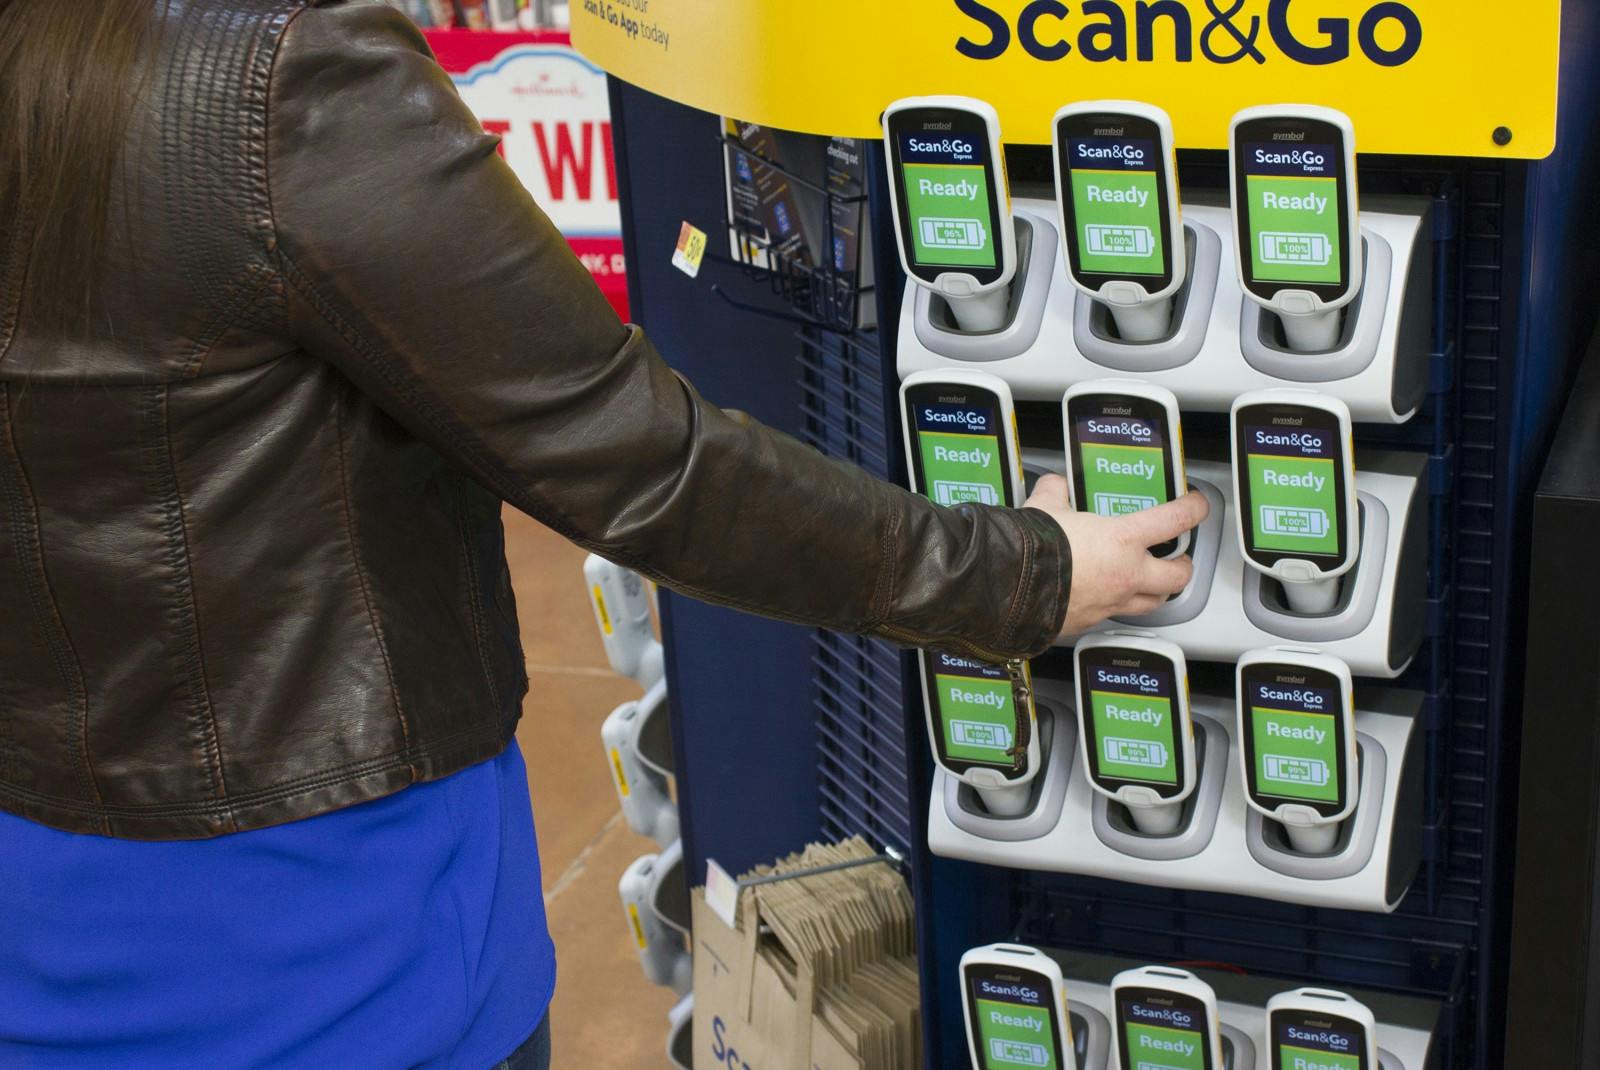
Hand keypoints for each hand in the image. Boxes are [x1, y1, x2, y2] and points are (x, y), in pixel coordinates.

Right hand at [1023, 475, 1210, 638]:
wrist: (1009, 586)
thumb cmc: (1034, 547)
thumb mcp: (1046, 506)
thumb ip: (1057, 492)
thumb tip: (1055, 485)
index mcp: (1123, 540)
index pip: (1174, 521)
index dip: (1192, 510)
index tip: (1197, 506)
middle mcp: (1126, 575)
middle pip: (1177, 577)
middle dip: (1182, 567)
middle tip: (1178, 558)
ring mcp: (1111, 603)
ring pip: (1152, 603)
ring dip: (1156, 592)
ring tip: (1149, 583)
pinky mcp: (1089, 622)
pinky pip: (1112, 616)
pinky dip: (1112, 606)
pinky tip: (1101, 597)